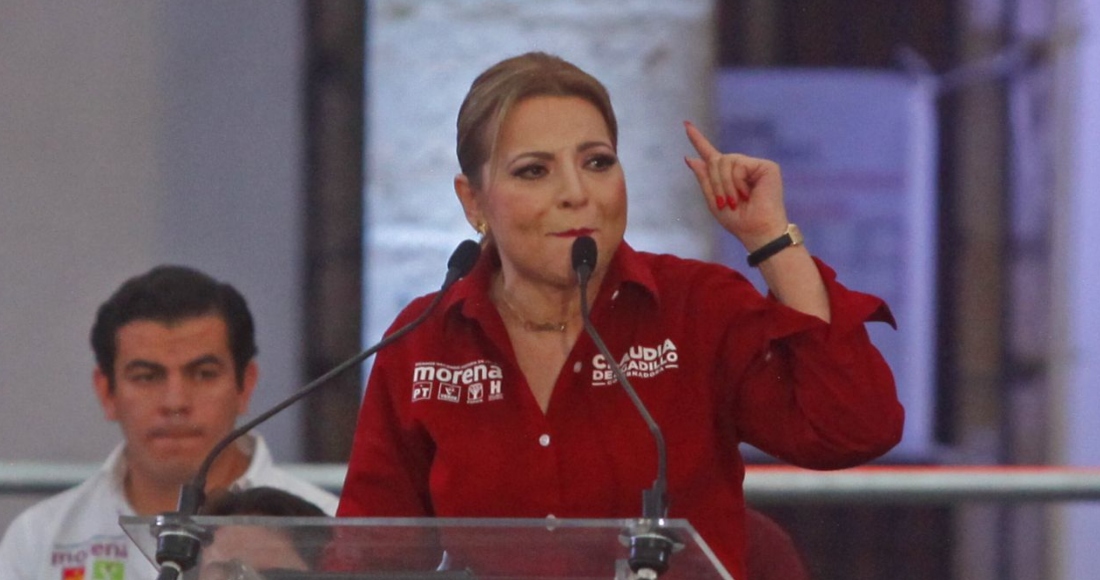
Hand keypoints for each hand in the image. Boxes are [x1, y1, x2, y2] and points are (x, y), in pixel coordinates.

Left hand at [683, 121, 789, 250]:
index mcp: (727, 176)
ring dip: (725, 185)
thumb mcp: (713, 201)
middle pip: (716, 160)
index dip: (698, 140)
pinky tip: (747, 194)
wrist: (757, 231)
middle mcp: (741, 167)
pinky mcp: (766, 166)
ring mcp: (754, 165)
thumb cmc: (738, 221)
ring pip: (725, 161)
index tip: (685, 124)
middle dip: (715, 183)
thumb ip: (704, 179)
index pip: (710, 155)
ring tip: (736, 201)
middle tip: (725, 203)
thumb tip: (690, 158)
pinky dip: (737, 182)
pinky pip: (739, 165)